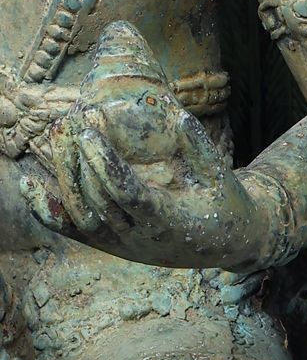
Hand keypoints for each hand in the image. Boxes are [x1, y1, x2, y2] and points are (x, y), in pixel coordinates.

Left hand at [25, 25, 278, 271]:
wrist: (226, 242)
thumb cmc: (224, 202)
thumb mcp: (220, 175)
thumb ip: (199, 147)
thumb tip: (176, 114)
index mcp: (167, 221)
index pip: (125, 191)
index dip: (104, 161)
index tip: (89, 129)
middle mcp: (139, 238)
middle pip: (96, 197)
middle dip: (80, 156)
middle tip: (71, 119)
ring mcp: (121, 245)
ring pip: (80, 210)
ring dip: (64, 172)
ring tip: (59, 133)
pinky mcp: (110, 245)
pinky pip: (71, 229)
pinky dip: (45, 208)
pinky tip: (27, 182)